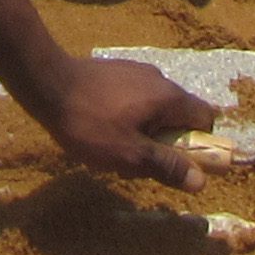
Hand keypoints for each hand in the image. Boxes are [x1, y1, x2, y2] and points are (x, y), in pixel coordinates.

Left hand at [29, 49, 216, 187]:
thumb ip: (167, 167)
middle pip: (179, 116)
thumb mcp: (131, 155)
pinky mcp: (116, 72)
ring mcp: (136, 72)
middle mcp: (159, 80)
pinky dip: (129, 118)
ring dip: (145, 132)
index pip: (206, 118)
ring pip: (155, 109)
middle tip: (140, 161)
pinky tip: (101, 129)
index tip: (181, 163)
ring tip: (115, 147)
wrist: (48, 83)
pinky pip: (135, 99)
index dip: (201, 144)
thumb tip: (201, 181)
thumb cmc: (91, 124)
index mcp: (169, 98)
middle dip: (166, 142)